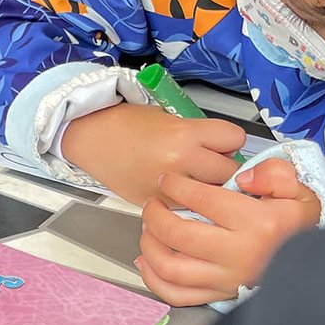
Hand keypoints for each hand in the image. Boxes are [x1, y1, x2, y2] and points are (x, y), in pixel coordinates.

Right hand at [61, 103, 247, 203]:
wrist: (90, 138)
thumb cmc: (124, 124)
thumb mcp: (167, 116)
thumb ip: (198, 134)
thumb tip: (224, 151)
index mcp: (184, 133)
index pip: (235, 139)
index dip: (229, 140)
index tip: (222, 143)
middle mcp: (179, 161)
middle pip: (230, 172)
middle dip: (225, 168)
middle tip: (211, 163)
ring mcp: (167, 187)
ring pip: (212, 195)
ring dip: (208, 188)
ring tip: (193, 178)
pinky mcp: (156, 203)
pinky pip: (188, 207)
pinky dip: (186, 202)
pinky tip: (174, 190)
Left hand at [136, 164, 322, 305]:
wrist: (315, 262)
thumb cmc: (298, 226)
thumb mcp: (298, 190)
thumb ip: (274, 174)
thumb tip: (243, 177)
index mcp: (258, 224)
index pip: (203, 199)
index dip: (176, 186)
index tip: (166, 180)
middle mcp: (239, 254)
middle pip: (178, 234)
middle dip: (155, 214)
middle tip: (152, 203)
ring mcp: (227, 279)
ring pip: (171, 267)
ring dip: (150, 245)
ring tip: (148, 228)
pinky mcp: (221, 295)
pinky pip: (178, 295)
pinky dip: (154, 279)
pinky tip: (147, 261)